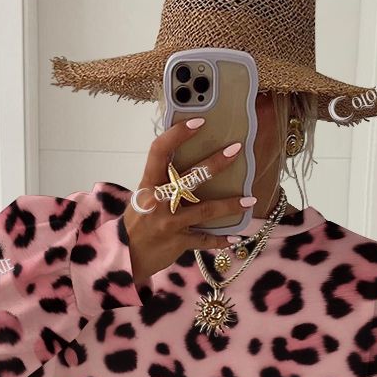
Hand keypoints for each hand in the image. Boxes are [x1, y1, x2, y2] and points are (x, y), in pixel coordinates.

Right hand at [123, 117, 254, 283]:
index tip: (199, 121)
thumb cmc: (137, 221)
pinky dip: (219, 240)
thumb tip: (187, 162)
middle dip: (215, 164)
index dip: (178, 134)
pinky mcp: (178, 242)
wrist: (126, 256)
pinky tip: (234, 237)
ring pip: (205, 210)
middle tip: (235, 150)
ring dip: (229, 205)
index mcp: (148, 184)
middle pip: (190, 178)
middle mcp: (159, 201)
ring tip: (250, 200)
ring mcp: (169, 223)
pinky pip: (203, 240)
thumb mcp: (143, 197)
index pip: (159, 151)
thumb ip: (161, 182)